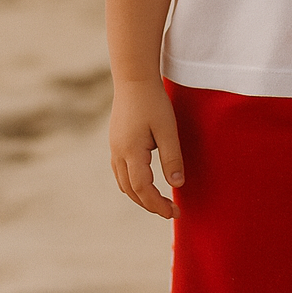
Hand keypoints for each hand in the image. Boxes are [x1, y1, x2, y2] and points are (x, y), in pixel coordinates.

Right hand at [109, 78, 182, 218]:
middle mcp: (118, 153)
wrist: (133, 79)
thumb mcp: (168, 130)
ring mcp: (114, 148)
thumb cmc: (153, 102)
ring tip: (160, 201)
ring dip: (140, 196)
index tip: (174, 213)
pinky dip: (133, 184)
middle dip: (150, 205)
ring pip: (123, 184)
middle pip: (131, 191)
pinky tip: (146, 183)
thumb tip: (177, 186)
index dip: (158, 205)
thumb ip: (172, 158)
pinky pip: (121, 172)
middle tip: (171, 211)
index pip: (143, 189)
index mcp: (131, 152)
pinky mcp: (115, 143)